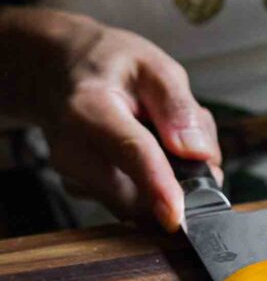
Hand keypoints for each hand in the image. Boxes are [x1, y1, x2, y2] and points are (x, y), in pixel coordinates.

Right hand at [2, 8, 219, 229]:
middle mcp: (73, 149)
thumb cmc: (107, 65)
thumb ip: (178, 107)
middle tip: (191, 147)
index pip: (131, 153)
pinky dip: (150, 185)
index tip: (175, 215)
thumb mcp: (153, 66)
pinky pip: (130, 201)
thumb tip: (198, 152)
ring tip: (162, 138)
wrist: (54, 70)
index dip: (158, 187)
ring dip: (167, 183)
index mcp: (91, 109)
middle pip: (135, 194)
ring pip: (138, 203)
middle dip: (179, 184)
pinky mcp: (80, 189)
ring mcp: (72, 174)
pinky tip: (146, 151)